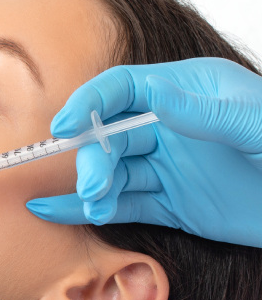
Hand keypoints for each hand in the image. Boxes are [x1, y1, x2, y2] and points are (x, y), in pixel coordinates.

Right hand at [27, 58, 261, 247]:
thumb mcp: (257, 125)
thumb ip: (206, 112)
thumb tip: (155, 96)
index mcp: (188, 92)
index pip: (124, 88)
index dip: (90, 102)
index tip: (66, 124)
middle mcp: (171, 126)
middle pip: (111, 134)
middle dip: (93, 157)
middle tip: (94, 185)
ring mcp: (169, 166)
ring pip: (113, 171)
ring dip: (92, 186)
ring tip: (92, 204)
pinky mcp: (173, 204)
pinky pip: (124, 204)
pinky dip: (90, 209)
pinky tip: (58, 211)